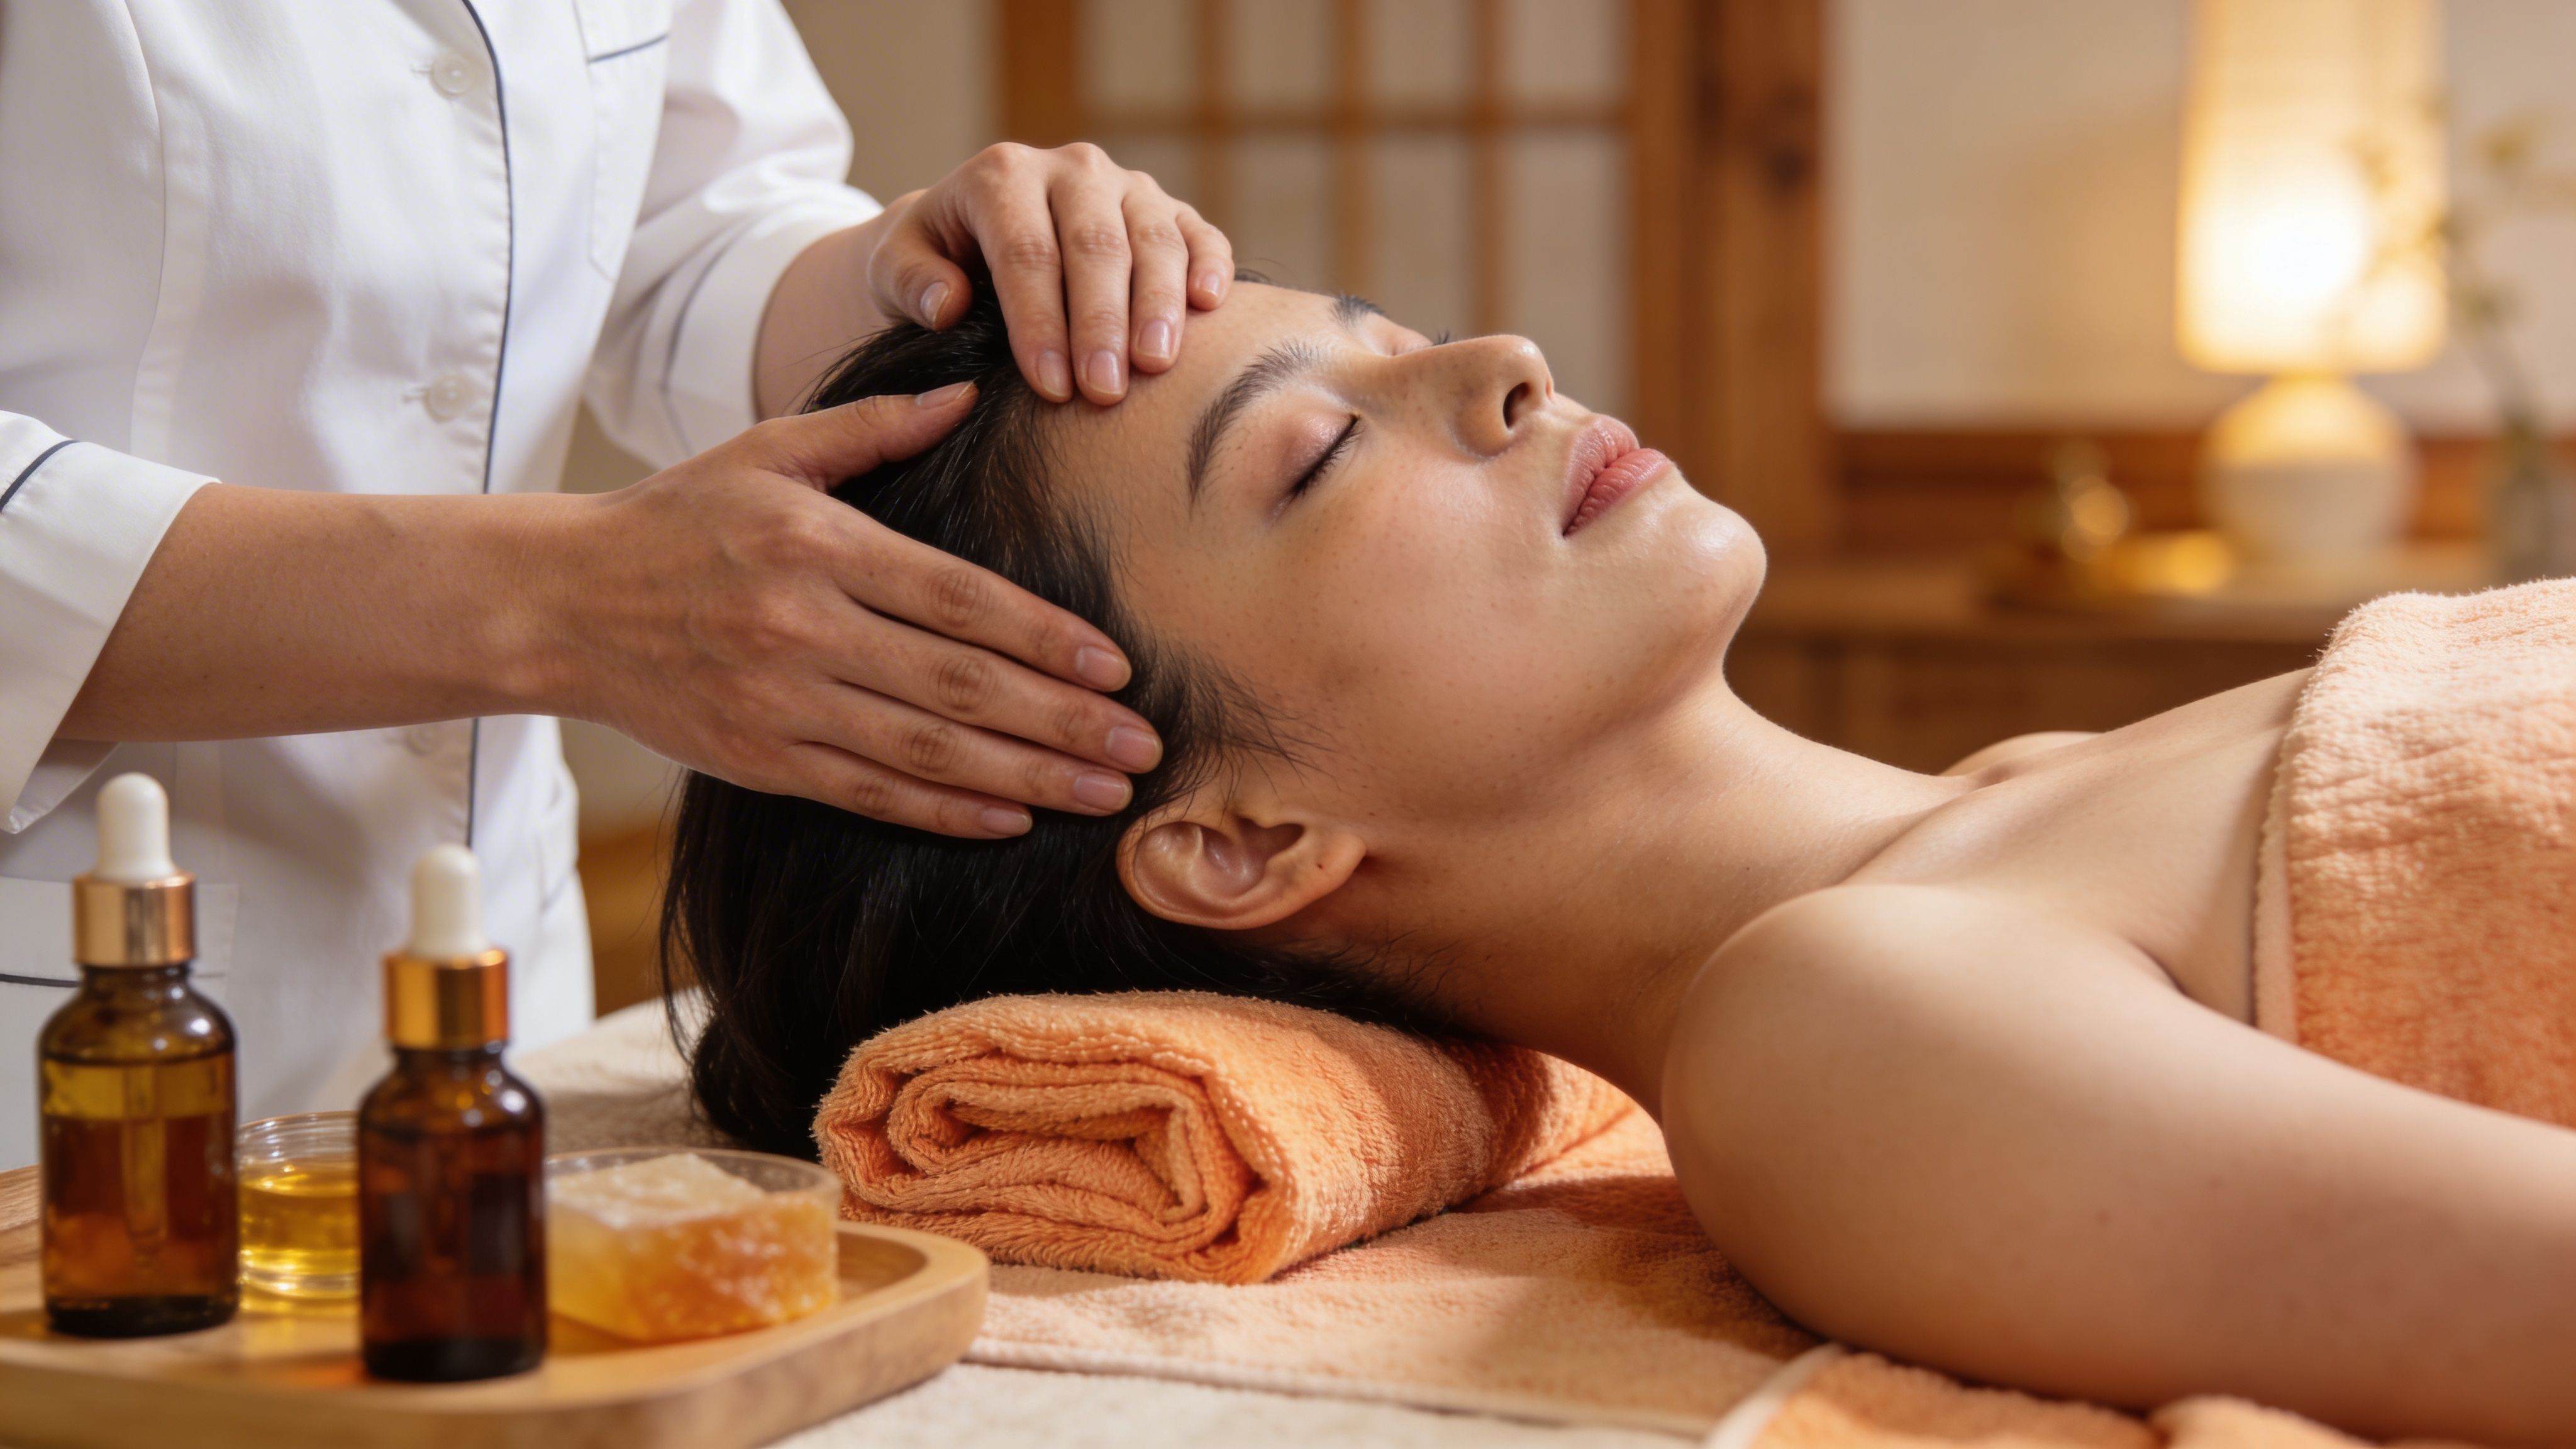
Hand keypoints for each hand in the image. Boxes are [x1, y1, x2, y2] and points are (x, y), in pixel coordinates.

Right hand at [547, 384, 1160, 836]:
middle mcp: (805, 628)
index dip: (1045, 640)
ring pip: (927, 751)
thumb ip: (874, 431)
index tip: (1117, 668)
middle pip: (960, 686)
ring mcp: (782, 702)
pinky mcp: (761, 759)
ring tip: (1105, 794)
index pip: (959, 601)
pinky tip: (1011, 817)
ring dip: (1027, 778)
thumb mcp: (768, 450)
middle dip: (1063, 722)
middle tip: (1144, 747)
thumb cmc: (677, 518)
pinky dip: (946, 809)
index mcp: (819, 546)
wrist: (559, 604)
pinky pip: (871, 792)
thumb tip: (971, 394)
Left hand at [865, 142, 1232, 403]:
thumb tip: (949, 304)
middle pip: (1095, 244)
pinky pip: (1197, 233)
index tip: (1049, 386)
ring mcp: (1126, 187)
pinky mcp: (1166, 210)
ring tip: (1154, 366)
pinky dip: (1209, 265)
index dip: (1040, 320)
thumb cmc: (933, 261)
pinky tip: (1209, 306)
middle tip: (1104, 391)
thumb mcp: (894, 266)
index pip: (1026, 250)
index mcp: (1002, 175)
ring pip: (1153, 238)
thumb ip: (910, 280)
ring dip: (1158, 305)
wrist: (972, 232)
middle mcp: (1071, 169)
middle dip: (1101, 322)